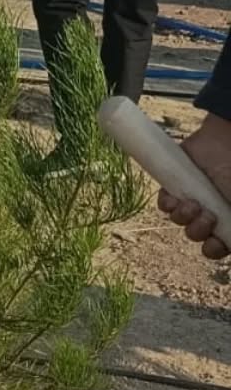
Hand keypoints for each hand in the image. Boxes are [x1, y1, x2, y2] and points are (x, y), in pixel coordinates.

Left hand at [157, 113, 230, 259]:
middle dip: (198, 232)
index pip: (219, 245)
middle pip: (196, 235)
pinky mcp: (176, 182)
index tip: (216, 243)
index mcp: (229, 215)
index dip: (215, 249)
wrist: (227, 140)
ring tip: (192, 204)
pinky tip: (176, 198)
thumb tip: (227, 240)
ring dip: (184, 218)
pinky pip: (164, 204)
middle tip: (207, 217)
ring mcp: (194, 194)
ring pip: (179, 221)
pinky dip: (168, 205)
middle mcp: (212, 207)